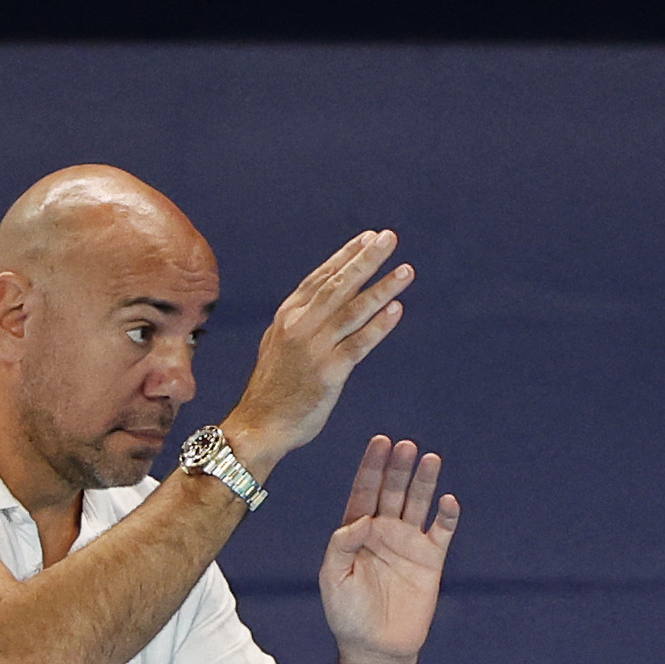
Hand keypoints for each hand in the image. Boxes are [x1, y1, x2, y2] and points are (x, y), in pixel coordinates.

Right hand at [223, 229, 411, 465]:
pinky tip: (397, 309)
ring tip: (406, 270)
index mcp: (287, 316)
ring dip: (382, 288)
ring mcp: (314, 348)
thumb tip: (323, 302)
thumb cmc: (272, 389)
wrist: (258, 425)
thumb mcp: (278, 344)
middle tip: (389, 237)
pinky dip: (378, 326)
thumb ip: (300, 322)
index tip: (369, 237)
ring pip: (353, 310)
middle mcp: (299, 326)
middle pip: (338, 285)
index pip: (321, 278)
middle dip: (366, 259)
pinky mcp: (328, 373)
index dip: (346, 256)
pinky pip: (359, 344)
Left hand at [318, 435, 457, 663]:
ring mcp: (408, 542)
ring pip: (418, 504)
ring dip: (424, 482)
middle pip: (393, 491)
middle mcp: (383, 530)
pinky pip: (441, 532)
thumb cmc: (347, 614)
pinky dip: (446, 516)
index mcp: (357, 531)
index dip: (372, 467)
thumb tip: (362, 520)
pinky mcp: (430, 560)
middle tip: (406, 446)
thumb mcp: (333, 578)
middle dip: (398, 468)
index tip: (381, 442)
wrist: (376, 647)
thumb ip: (341, 546)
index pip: (365, 491)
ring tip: (431, 459)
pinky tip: (449, 500)